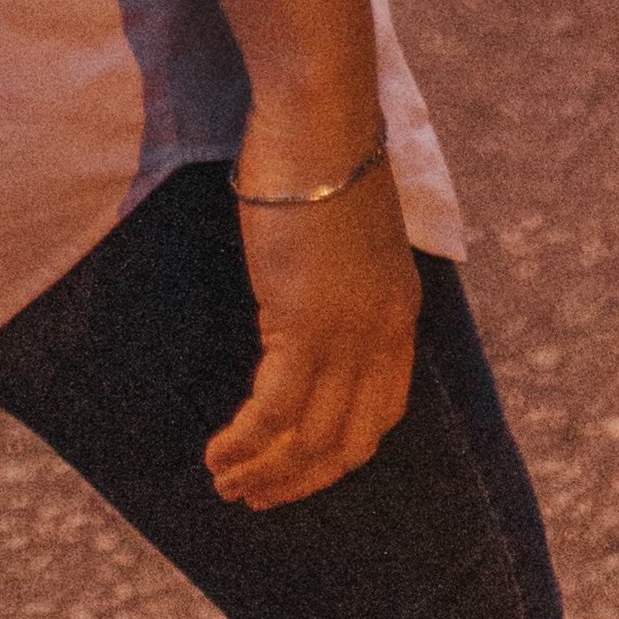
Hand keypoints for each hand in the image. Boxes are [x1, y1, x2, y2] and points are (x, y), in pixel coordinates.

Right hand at [206, 145, 419, 510]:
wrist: (320, 121)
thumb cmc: (322, 154)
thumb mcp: (345, 231)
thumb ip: (336, 278)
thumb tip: (299, 306)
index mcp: (399, 312)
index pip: (382, 412)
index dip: (341, 452)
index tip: (303, 468)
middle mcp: (381, 335)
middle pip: (350, 441)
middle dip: (303, 479)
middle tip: (260, 497)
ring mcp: (347, 335)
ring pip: (311, 438)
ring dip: (267, 472)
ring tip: (227, 486)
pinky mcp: (304, 325)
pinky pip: (274, 411)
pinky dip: (247, 443)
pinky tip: (219, 456)